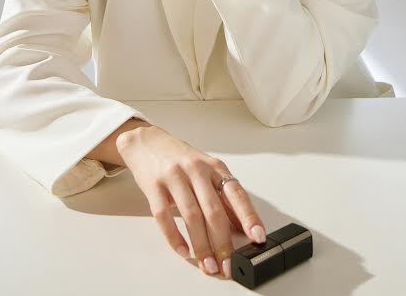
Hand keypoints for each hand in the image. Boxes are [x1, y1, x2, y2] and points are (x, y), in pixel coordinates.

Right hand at [116, 125, 266, 278]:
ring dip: (201, 245)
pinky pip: (164, 215)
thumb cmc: (179, 158)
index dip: (249, 216)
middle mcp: (197, 170)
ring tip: (207, 264)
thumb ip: (223, 196)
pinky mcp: (154, 185)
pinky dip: (174, 237)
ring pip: (191, 215)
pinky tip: (183, 250)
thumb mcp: (206, 170)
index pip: (237, 194)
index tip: (258, 237)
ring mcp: (174, 176)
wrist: (147, 141)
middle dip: (222, 242)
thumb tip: (243, 225)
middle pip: (214, 210)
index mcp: (214, 167)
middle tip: (227, 264)